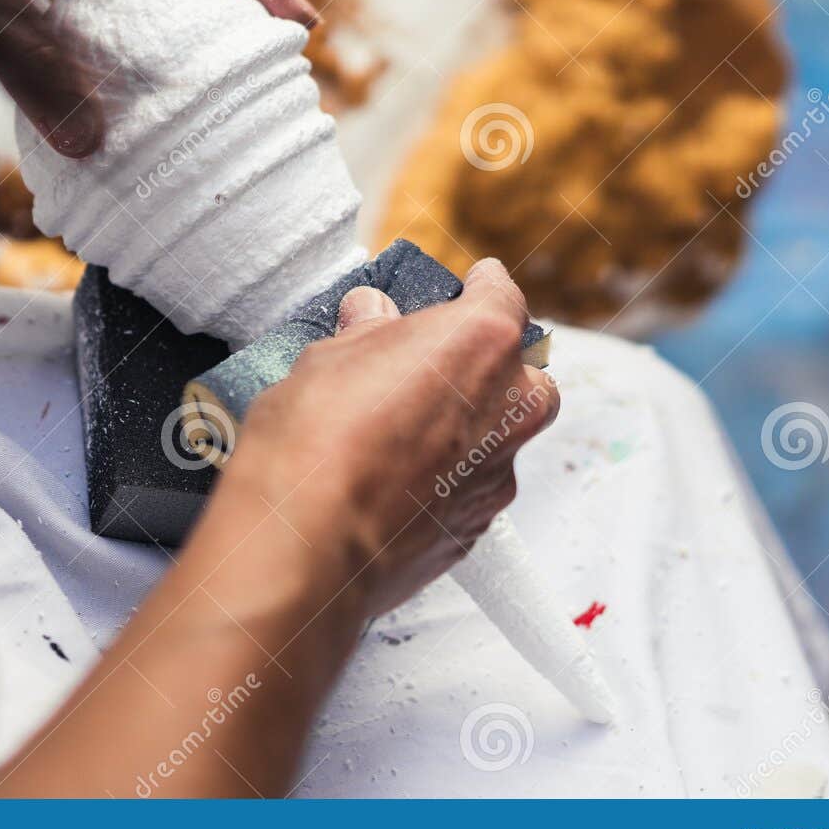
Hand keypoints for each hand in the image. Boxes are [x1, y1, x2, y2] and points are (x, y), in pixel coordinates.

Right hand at [207, 259, 560, 618]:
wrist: (306, 546)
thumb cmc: (316, 436)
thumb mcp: (328, 357)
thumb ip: (368, 334)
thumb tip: (373, 317)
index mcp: (483, 344)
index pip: (502, 296)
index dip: (482, 287)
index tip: (474, 282)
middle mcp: (509, 411)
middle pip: (522, 377)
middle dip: (488, 371)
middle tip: (432, 368)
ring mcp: (496, 477)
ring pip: (497, 441)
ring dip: (462, 432)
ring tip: (398, 435)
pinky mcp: (473, 532)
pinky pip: (467, 492)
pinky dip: (442, 483)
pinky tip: (391, 484)